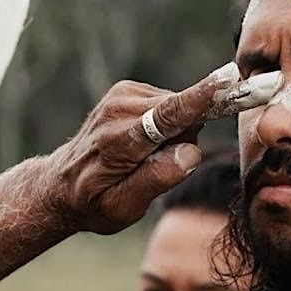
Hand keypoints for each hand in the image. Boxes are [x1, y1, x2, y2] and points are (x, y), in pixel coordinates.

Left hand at [42, 72, 227, 234]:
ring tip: (143, 158)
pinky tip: (142, 143)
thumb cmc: (94, 202)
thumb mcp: (122, 207)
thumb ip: (155, 180)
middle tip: (155, 167)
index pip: (168, 116)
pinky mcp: (127, 89)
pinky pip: (168, 105)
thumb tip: (190, 153)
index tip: (229, 82)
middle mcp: (119, 109)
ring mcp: (122, 94)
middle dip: (184, 140)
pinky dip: (164, 125)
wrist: (60, 185)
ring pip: (178, 109)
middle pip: (183, 115)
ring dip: (173, 134)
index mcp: (118, 141)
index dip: (202, 99)